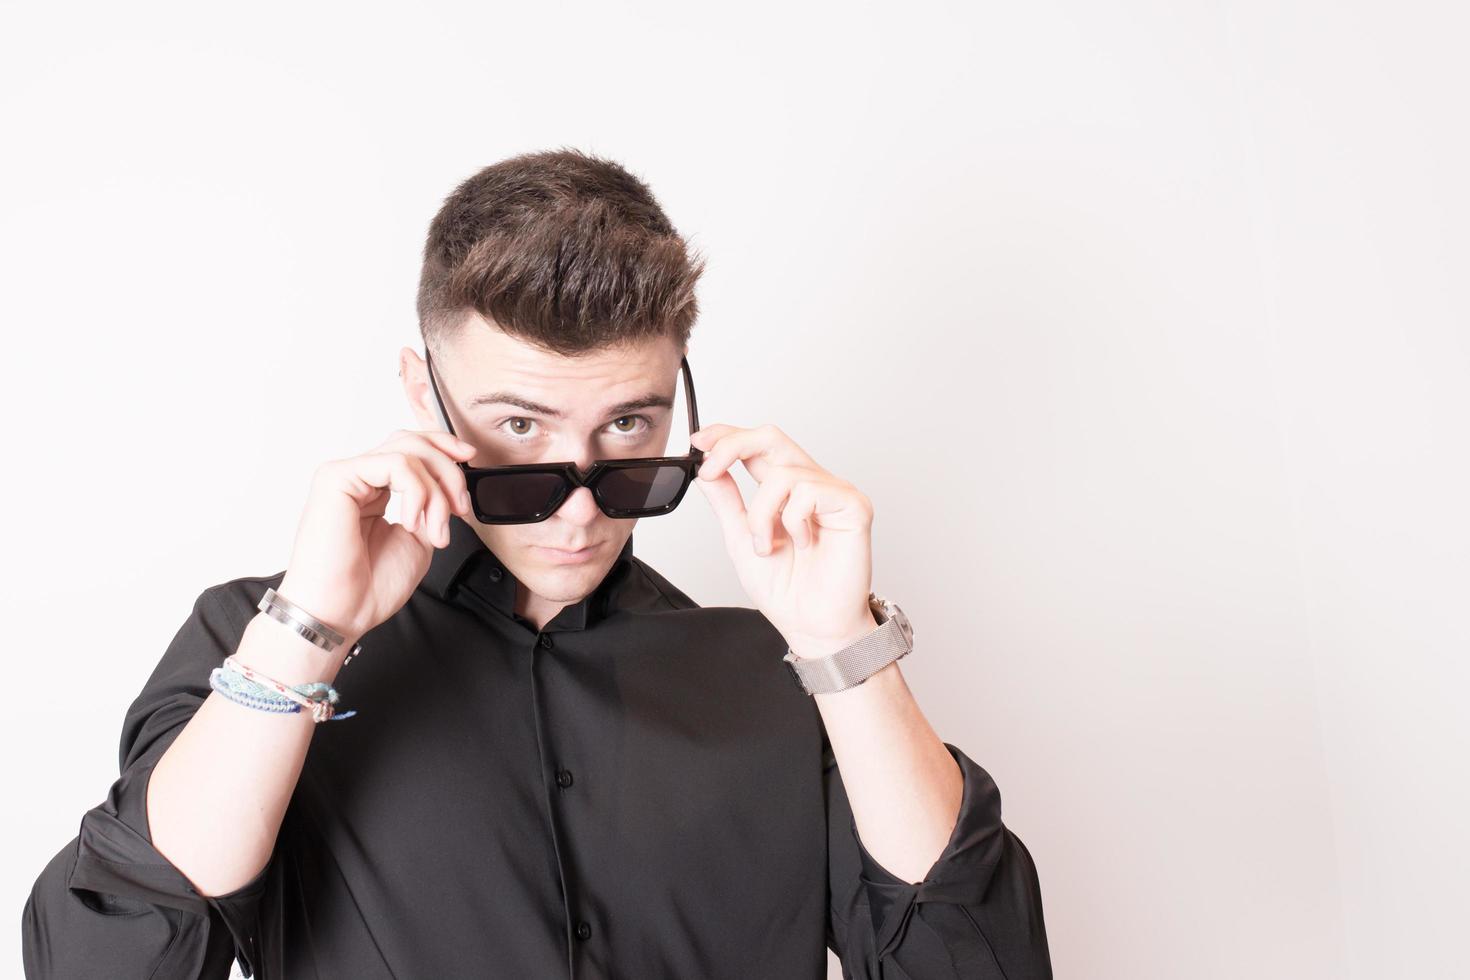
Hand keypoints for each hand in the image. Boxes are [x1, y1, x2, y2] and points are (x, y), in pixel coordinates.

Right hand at [276, 429, 477, 642]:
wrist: (340, 614)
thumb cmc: (368, 587)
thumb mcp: (418, 541)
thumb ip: (432, 508)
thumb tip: (451, 489)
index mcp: (374, 490)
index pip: (411, 448)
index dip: (444, 447)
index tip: (470, 460)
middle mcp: (359, 478)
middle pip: (412, 442)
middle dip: (448, 470)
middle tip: (459, 508)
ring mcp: (346, 475)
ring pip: (408, 450)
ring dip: (436, 490)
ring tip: (435, 528)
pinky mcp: (336, 478)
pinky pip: (395, 463)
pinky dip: (418, 491)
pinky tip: (413, 521)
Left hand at [689, 423, 878, 657]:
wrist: (813, 626)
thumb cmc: (787, 590)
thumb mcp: (740, 540)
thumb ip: (727, 502)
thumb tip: (707, 470)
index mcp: (784, 490)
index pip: (757, 446)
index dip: (727, 436)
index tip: (699, 442)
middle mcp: (810, 484)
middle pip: (771, 437)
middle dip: (734, 445)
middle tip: (711, 467)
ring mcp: (833, 492)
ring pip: (783, 473)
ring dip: (762, 514)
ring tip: (766, 546)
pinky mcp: (853, 505)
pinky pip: (810, 491)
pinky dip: (794, 521)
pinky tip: (804, 543)